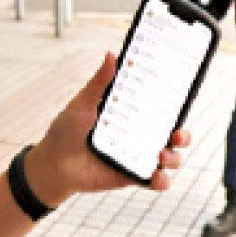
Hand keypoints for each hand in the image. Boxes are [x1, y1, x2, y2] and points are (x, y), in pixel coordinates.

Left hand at [26, 53, 188, 204]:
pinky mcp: (131, 177)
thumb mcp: (83, 103)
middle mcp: (138, 137)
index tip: (182, 98)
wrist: (52, 164)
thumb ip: (100, 83)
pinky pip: (155, 181)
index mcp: (131, 116)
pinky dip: (162, 181)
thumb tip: (112, 54)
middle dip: (183, 135)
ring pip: (169, 159)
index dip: (175, 106)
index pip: (160, 110)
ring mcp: (137, 158)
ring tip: (161, 155)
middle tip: (177, 133)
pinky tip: (157, 176)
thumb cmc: (66, 131)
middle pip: (172, 135)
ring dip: (174, 158)